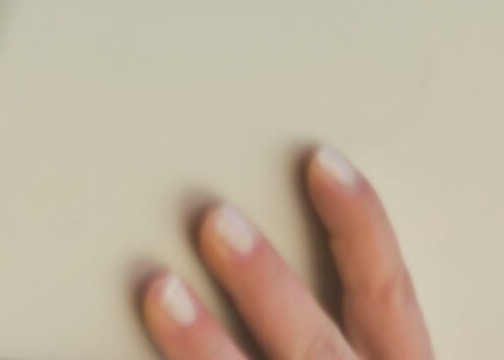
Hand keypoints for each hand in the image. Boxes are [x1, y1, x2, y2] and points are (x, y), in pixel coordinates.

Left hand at [136, 145, 431, 359]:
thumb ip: (329, 316)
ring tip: (160, 290)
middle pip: (316, 343)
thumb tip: (238, 225)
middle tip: (215, 221)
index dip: (361, 228)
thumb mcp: (356, 357)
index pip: (387, 296)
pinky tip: (116, 354)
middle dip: (268, 284)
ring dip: (208, 345)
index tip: (321, 163)